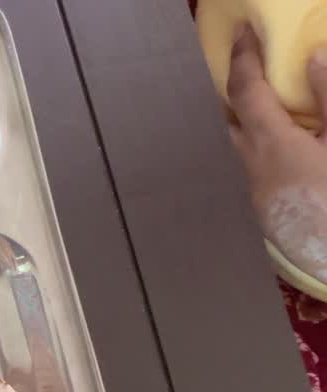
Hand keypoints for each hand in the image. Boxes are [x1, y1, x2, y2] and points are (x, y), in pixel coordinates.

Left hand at [228, 25, 326, 283]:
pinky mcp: (264, 206)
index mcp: (271, 143)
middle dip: (236, 90)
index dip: (244, 57)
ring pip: (239, 144)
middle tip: (250, 64)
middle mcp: (253, 164)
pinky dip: (260, 142)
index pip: (246, 90)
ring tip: (268, 101)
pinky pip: (253, 163)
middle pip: (230, 118)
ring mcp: (256, 189)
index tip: (243, 32)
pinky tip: (283, 143)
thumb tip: (313, 58)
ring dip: (248, 119)